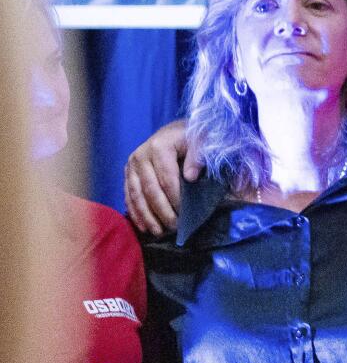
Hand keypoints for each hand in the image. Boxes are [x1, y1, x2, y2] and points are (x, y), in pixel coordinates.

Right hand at [124, 118, 197, 236]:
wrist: (176, 130)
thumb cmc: (193, 137)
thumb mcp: (201, 141)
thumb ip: (198, 157)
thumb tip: (191, 177)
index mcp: (159, 146)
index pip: (167, 179)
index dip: (176, 199)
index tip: (185, 215)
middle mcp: (140, 155)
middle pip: (150, 190)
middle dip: (162, 211)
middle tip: (174, 228)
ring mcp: (131, 165)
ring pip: (136, 195)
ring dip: (147, 216)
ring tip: (158, 232)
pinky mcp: (127, 172)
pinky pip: (128, 196)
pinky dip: (136, 212)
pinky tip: (144, 226)